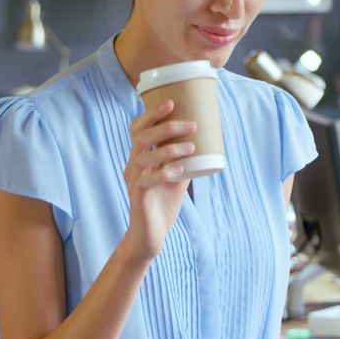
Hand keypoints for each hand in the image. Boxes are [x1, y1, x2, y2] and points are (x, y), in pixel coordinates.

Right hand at [121, 100, 195, 262]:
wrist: (150, 236)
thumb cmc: (162, 204)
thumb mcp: (178, 177)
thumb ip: (186, 160)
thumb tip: (206, 142)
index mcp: (140, 158)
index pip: (138, 130)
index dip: (152, 115)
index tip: (172, 103)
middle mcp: (133, 167)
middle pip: (140, 138)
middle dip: (166, 127)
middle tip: (191, 124)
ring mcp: (134, 182)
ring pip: (144, 157)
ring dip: (169, 149)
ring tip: (191, 146)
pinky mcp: (138, 198)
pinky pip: (147, 181)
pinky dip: (164, 172)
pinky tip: (180, 169)